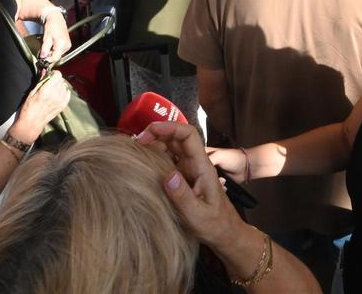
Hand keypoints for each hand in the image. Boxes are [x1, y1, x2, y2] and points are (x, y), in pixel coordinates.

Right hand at [11, 73, 69, 142]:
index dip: (54, 73)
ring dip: (60, 85)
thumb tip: (45, 72)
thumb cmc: (29, 108)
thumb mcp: (32, 92)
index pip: (58, 75)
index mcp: (46, 90)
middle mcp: (55, 95)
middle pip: (61, 80)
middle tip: (50, 82)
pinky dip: (64, 91)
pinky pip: (68, 94)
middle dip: (56, 79)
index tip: (50, 75)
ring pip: (65, 86)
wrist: (32, 123)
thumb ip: (40, 81)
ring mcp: (60, 101)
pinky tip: (58, 93)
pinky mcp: (63, 106)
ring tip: (53, 89)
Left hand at [38, 8, 70, 61]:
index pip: (55, 58)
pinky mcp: (67, 45)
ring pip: (58, 55)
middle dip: (49, 57)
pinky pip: (60, 52)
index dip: (48, 60)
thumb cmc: (52, 26)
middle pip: (57, 57)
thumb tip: (42, 57)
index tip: (42, 60)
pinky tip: (51, 46)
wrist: (56, 19)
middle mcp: (67, 46)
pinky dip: (54, 51)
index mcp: (62, 44)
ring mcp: (68, 46)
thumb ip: (45, 48)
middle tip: (42, 53)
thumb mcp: (46, 38)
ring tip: (47, 47)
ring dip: (52, 54)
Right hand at [136, 121, 245, 248]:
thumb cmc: (214, 224)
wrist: (224, 233)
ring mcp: (189, 169)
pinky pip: (169, 160)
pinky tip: (144, 163)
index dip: (170, 127)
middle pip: (178, 137)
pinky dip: (156, 156)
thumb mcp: (197, 215)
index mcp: (202, 166)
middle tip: (137, 141)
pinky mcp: (183, 177)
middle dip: (158, 133)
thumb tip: (168, 175)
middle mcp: (196, 163)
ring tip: (137, 149)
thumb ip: (182, 196)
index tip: (149, 131)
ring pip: (173, 147)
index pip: (189, 136)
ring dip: (156, 143)